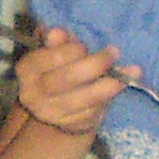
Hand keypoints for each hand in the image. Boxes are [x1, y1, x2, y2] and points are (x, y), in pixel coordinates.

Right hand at [13, 27, 128, 137]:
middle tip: (114, 52)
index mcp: (27, 70)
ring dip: (109, 84)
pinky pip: (93, 111)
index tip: (84, 46)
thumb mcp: (55, 50)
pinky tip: (124, 83)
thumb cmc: (58, 68)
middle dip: (92, 65)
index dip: (67, 52)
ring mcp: (51, 113)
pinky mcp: (70, 126)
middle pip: (64, 80)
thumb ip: (57, 41)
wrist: (57, 107)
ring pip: (83, 99)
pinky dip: (111, 96)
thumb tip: (57, 32)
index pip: (43, 59)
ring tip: (131, 70)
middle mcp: (33, 95)